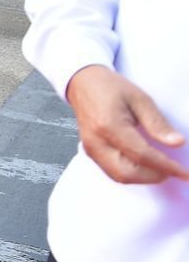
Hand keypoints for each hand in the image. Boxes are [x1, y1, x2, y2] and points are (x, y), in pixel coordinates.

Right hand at [66, 65, 187, 183]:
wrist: (83, 84)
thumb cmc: (110, 87)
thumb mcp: (140, 99)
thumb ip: (157, 123)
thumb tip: (177, 143)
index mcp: (109, 125)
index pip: (141, 154)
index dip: (166, 166)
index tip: (184, 173)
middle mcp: (96, 141)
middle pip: (127, 173)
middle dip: (154, 176)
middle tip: (174, 171)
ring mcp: (90, 149)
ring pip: (119, 176)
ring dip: (143, 177)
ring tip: (161, 168)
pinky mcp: (90, 152)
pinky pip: (112, 171)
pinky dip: (132, 173)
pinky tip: (145, 165)